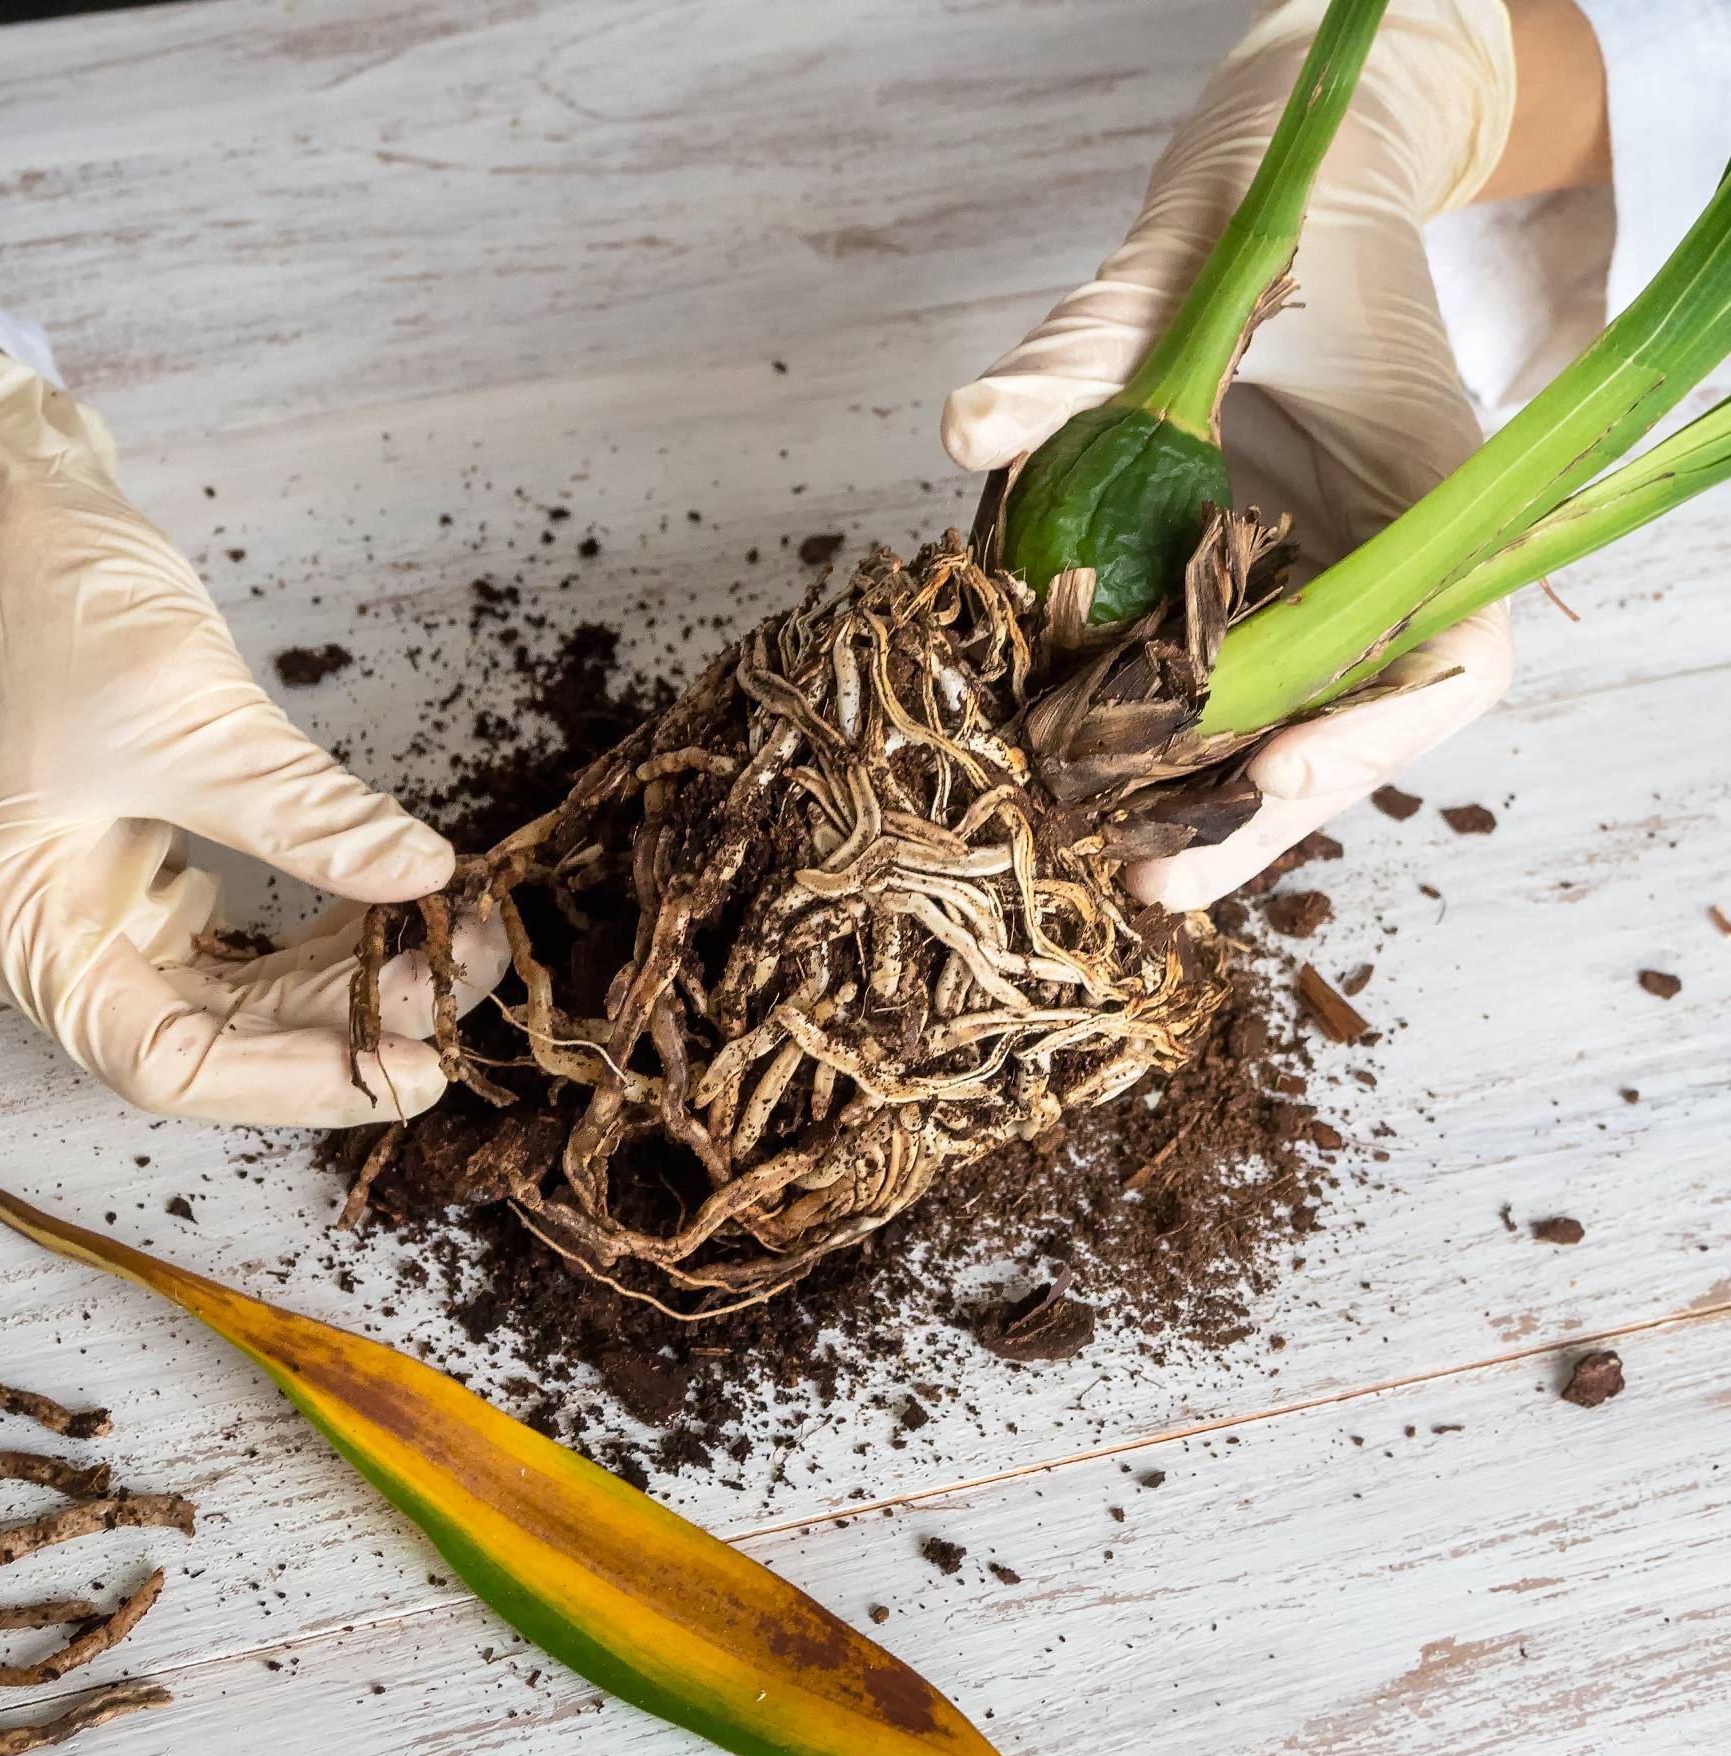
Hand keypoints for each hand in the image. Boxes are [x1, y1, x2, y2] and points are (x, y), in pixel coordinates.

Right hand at [0, 311, 504, 1124]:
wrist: (6, 512)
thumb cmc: (54, 606)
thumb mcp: (195, 723)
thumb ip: (313, 817)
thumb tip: (429, 877)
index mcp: (18, 930)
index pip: (165, 1063)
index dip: (298, 1081)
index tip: (413, 1067)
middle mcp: (47, 942)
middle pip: (211, 1042)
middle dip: (343, 1027)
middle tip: (461, 994)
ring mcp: (92, 911)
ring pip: (235, 1000)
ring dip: (343, 986)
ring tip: (452, 949)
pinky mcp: (136, 875)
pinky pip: (239, 945)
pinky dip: (317, 941)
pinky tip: (394, 918)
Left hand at [942, 0, 1521, 908]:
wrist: (1262, 207)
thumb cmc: (1250, 224)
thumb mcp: (1164, 272)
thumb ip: (1078, 350)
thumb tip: (967, 430)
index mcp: (1426, 493)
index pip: (1451, 656)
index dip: (1379, 731)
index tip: (1278, 774)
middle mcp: (1385, 563)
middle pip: (1355, 731)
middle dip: (1256, 818)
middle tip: (1152, 885)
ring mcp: (1317, 588)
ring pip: (1284, 731)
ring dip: (1203, 806)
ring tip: (1111, 871)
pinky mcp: (1247, 599)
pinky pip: (1220, 691)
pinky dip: (1160, 746)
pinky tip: (1083, 790)